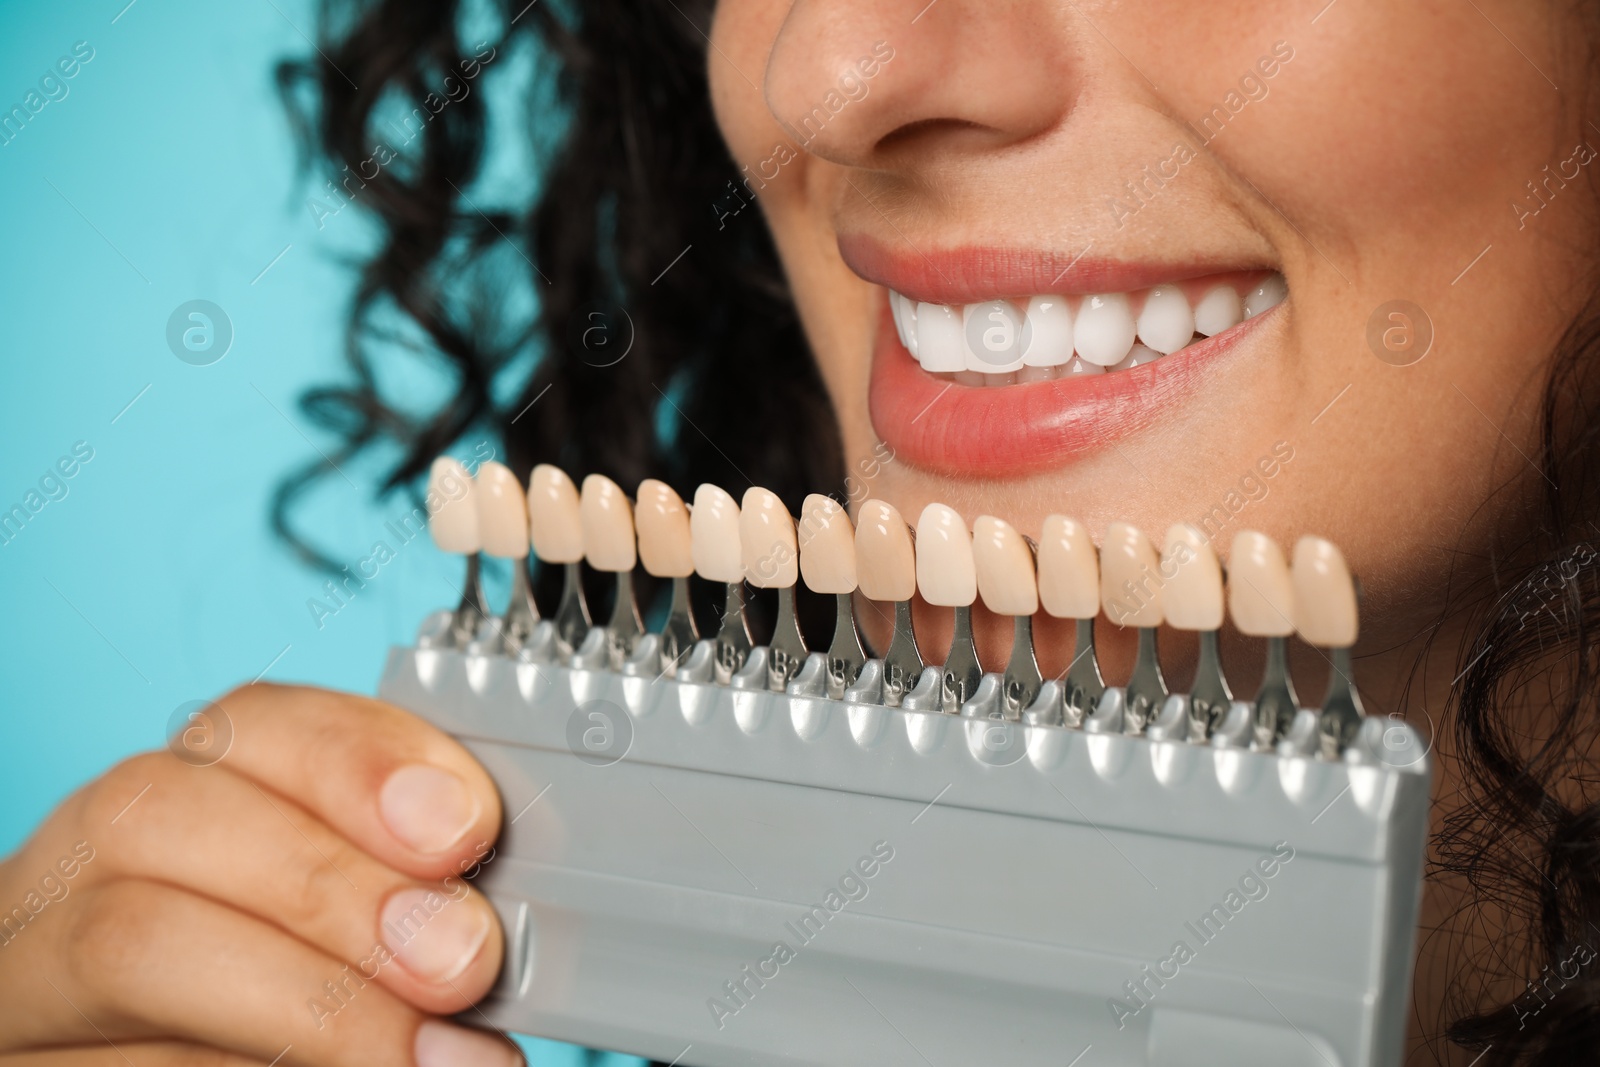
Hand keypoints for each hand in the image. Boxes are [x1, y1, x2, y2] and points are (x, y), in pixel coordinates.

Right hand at [0, 683, 522, 1066]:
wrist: (141, 1061)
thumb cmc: (272, 975)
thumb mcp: (342, 901)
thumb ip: (399, 887)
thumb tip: (489, 918)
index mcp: (181, 790)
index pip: (253, 722)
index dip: (362, 763)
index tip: (463, 828)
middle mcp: (81, 861)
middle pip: (168, 815)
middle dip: (336, 884)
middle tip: (463, 961)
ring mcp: (33, 970)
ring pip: (132, 943)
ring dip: (308, 999)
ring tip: (430, 1055)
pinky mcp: (35, 1064)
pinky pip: (132, 1064)